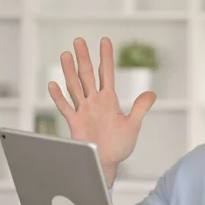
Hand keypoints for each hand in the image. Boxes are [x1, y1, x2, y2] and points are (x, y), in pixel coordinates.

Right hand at [48, 37, 155, 186]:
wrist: (107, 164)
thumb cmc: (119, 146)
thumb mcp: (133, 125)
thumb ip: (140, 108)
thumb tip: (152, 93)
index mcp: (109, 100)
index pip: (106, 73)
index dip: (106, 57)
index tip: (105, 40)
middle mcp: (94, 102)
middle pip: (87, 75)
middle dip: (83, 58)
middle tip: (79, 40)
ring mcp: (83, 111)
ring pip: (74, 86)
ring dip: (69, 71)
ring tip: (65, 55)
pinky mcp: (75, 123)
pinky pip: (65, 107)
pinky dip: (58, 97)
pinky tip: (53, 84)